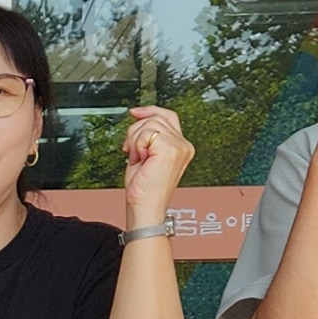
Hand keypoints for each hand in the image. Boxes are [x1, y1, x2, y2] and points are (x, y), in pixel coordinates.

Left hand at [120, 104, 193, 220]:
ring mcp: (179, 147)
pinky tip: (140, 160)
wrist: (144, 207)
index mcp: (180, 146)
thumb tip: (138, 115)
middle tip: (133, 152)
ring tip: (138, 159)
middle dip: (136, 132)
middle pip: (155, 118)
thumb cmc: (143, 189)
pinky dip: (137, 146)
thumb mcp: (144, 154)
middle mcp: (183, 145)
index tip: (135, 113)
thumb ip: (147, 135)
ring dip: (135, 141)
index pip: (167, 116)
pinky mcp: (171, 150)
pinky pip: (147, 133)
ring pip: (149, 124)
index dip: (150, 111)